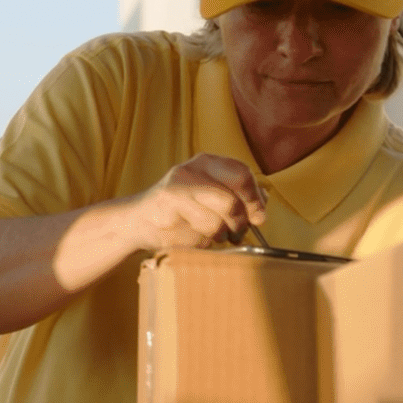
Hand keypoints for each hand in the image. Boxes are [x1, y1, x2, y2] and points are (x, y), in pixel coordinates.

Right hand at [123, 154, 268, 253]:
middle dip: (240, 220)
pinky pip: (202, 228)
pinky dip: (204, 239)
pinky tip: (192, 235)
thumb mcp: (211, 198)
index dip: (254, 199)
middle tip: (237, 232)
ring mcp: (179, 184)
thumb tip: (262, 202)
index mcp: (207, 163)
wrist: (139, 222)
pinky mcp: (169, 202)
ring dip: (221, 234)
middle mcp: (193, 168)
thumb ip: (238, 197)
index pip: (242, 175)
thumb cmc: (181, 213)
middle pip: (233, 197)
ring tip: (213, 235)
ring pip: (219, 217)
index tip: (258, 216)